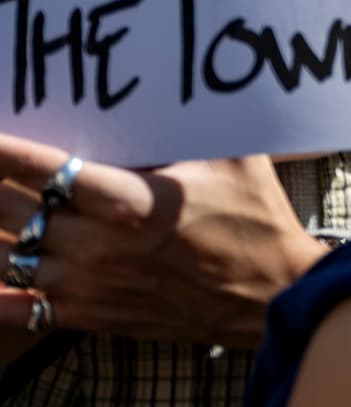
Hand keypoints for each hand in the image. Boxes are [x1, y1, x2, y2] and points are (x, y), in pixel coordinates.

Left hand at [0, 142, 324, 346]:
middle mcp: (99, 245)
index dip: (4, 151)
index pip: (46, 170)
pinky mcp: (92, 315)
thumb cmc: (254, 219)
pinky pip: (20, 309)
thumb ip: (190, 130)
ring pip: (5, 259)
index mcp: (131, 202)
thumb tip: (163, 92)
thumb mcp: (234, 158)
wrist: (268, 293)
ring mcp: (90, 285)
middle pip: (12, 212)